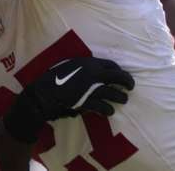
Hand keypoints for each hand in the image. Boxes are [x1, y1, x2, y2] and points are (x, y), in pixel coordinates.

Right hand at [3, 57, 133, 143]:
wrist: (44, 93)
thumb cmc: (53, 77)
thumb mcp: (68, 65)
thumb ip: (82, 67)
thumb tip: (93, 70)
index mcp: (89, 63)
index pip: (112, 64)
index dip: (120, 70)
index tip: (121, 75)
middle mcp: (94, 74)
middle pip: (119, 77)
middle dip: (127, 82)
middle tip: (130, 87)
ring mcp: (92, 89)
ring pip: (115, 93)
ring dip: (121, 97)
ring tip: (122, 100)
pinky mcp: (89, 102)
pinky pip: (105, 107)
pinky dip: (108, 110)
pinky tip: (109, 111)